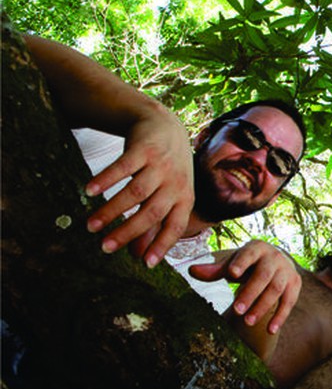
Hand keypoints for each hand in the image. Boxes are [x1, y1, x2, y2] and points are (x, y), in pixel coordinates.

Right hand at [86, 107, 193, 267]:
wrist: (165, 125)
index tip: (146, 264)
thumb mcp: (169, 194)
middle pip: (151, 213)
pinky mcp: (144, 149)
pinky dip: (106, 179)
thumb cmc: (166, 168)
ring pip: (135, 193)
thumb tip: (141, 256)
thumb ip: (155, 223)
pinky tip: (90, 191)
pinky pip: (123, 167)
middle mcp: (175, 183)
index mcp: (185, 198)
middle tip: (104, 248)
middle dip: (127, 233)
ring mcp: (160, 165)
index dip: (162, 245)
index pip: (175, 226)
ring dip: (111, 210)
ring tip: (91, 225)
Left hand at [189, 240, 301, 333]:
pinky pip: (289, 302)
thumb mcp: (233, 264)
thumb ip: (215, 270)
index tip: (232, 274)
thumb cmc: (249, 264)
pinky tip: (270, 330)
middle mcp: (274, 258)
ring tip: (247, 322)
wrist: (278, 262)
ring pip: (276, 290)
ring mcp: (287, 271)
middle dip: (250, 293)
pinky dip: (280, 316)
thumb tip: (192, 271)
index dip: (241, 263)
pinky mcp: (295, 285)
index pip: (249, 255)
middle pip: (263, 276)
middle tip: (236, 311)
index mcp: (257, 248)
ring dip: (263, 307)